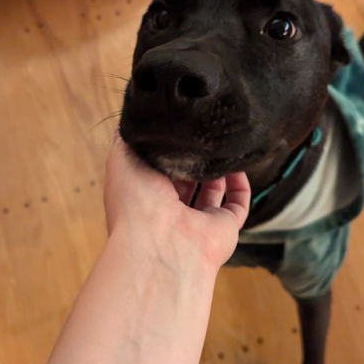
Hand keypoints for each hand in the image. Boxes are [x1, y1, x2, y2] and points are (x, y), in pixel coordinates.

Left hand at [104, 134, 250, 273]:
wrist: (160, 242)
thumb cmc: (135, 202)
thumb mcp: (122, 159)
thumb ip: (128, 138)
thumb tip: (135, 120)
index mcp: (144, 195)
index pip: (156, 169)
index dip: (165, 149)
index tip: (175, 127)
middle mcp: (171, 210)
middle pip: (185, 179)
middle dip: (192, 158)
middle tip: (200, 134)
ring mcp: (198, 220)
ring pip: (212, 191)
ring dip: (217, 169)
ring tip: (220, 144)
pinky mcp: (224, 227)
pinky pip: (238, 205)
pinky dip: (241, 185)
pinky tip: (237, 164)